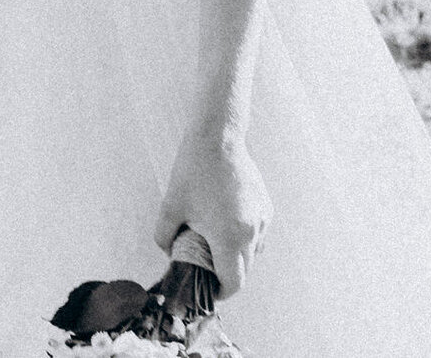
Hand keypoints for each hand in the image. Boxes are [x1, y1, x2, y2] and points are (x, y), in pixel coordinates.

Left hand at [154, 124, 271, 300]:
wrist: (218, 137)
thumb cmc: (193, 171)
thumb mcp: (170, 206)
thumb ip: (164, 237)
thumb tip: (168, 253)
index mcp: (230, 237)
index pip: (233, 282)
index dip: (220, 293)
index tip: (207, 290)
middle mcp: (252, 232)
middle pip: (244, 271)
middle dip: (226, 276)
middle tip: (205, 270)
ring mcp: (262, 219)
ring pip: (253, 253)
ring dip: (237, 258)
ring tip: (215, 245)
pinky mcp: (266, 207)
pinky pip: (258, 234)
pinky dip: (245, 239)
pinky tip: (226, 225)